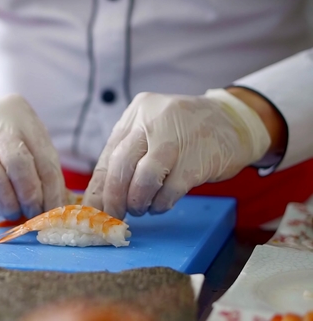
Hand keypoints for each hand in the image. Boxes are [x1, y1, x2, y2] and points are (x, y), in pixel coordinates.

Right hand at [0, 94, 65, 219]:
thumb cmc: (3, 134)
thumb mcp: (28, 135)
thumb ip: (42, 164)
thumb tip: (56, 204)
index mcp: (23, 119)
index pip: (44, 159)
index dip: (52, 192)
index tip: (54, 211)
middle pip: (18, 164)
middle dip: (30, 196)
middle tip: (33, 212)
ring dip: (9, 205)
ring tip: (14, 211)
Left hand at [83, 89, 272, 218]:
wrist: (235, 122)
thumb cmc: (185, 134)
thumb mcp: (152, 132)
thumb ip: (128, 157)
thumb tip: (99, 197)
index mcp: (137, 113)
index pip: (109, 154)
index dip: (99, 187)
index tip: (93, 209)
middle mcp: (153, 120)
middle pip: (121, 164)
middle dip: (113, 197)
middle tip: (114, 215)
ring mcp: (176, 139)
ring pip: (143, 179)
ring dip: (138, 202)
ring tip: (141, 208)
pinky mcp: (197, 160)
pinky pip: (169, 191)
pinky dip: (161, 203)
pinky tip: (161, 204)